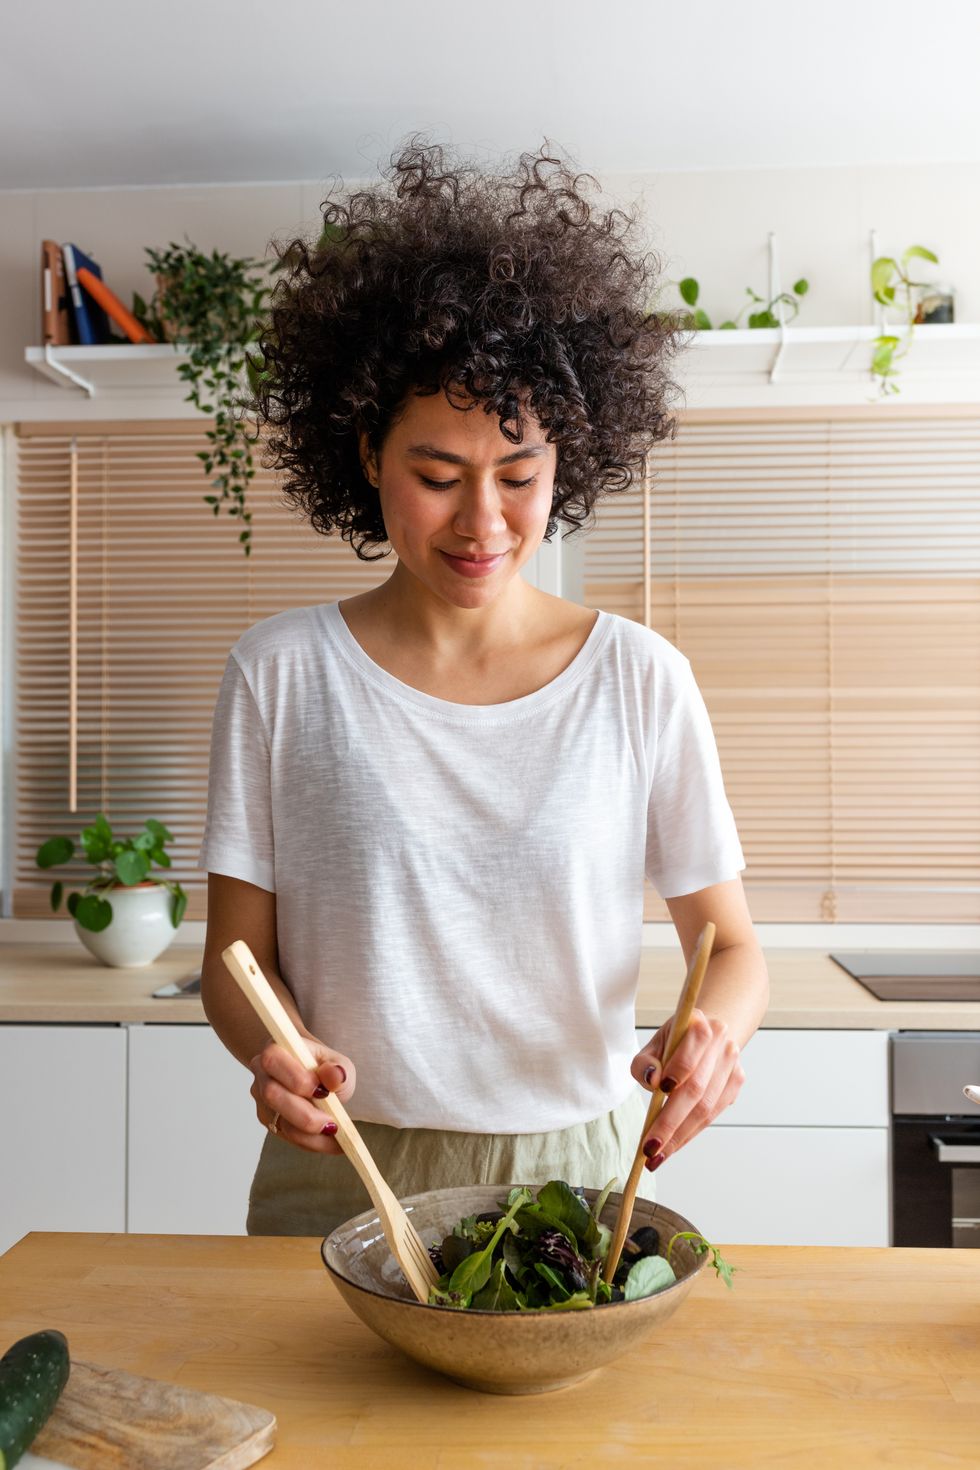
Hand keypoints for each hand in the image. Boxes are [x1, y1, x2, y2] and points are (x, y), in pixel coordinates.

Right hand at [249, 1036, 355, 1154]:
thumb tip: (335, 1078)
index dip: (295, 1078)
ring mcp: (261, 1099)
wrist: (312, 1076)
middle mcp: (262, 1074)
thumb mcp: (337, 1062)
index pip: (273, 1060)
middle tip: (333, 1123)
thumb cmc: (323, 1066)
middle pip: (272, 1095)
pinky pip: (286, 1136)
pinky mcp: (267, 1120)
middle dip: (305, 1114)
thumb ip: (338, 1069)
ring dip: (310, 1134)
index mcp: (275, 1049)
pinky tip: (328, 1140)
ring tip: (335, 1134)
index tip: (323, 1092)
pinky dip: (310, 1141)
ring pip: (279, 1122)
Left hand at [630, 1008, 743, 1169]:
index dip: (679, 1068)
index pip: (693, 1045)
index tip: (660, 1089)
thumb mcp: (653, 1044)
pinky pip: (714, 1113)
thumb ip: (645, 1062)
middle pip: (697, 1087)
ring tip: (658, 1155)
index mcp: (699, 1022)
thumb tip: (653, 1080)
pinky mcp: (737, 1082)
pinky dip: (692, 1132)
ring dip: (681, 1135)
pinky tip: (674, 1144)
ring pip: (707, 1106)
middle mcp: (721, 1041)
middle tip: (650, 1147)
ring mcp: (732, 1063)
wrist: (704, 1037)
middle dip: (671, 1121)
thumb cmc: (673, 1043)